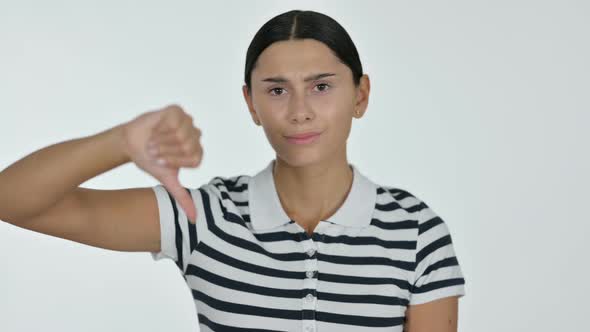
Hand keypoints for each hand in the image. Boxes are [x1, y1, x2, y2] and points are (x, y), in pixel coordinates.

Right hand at [121, 104, 202, 222]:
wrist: (132, 144)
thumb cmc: (150, 161)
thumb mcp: (167, 180)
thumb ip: (182, 198)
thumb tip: (194, 220)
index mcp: (197, 153)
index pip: (193, 159)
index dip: (174, 161)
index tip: (160, 161)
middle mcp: (196, 136)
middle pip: (187, 146)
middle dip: (166, 151)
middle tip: (155, 151)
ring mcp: (188, 122)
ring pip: (180, 134)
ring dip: (162, 140)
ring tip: (154, 141)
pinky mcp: (177, 110)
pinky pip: (173, 121)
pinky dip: (160, 128)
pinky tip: (155, 129)